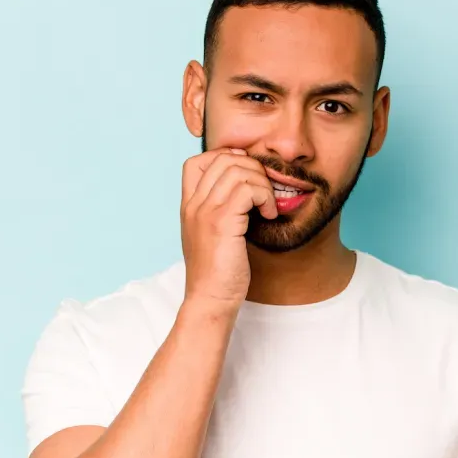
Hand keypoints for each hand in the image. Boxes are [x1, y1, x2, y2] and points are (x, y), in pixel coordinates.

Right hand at [180, 147, 277, 309]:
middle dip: (252, 168)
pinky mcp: (221, 222)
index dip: (225, 158)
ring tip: (268, 206)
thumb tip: (247, 192)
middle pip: (222, 158)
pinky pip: (248, 189)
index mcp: (189, 206)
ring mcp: (205, 211)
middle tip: (265, 192)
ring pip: (237, 170)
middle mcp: (193, 204)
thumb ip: (221, 212)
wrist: (211, 299)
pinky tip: (269, 215)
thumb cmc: (218, 273)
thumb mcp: (214, 236)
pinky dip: (265, 197)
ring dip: (262, 183)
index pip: (196, 160)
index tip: (247, 177)